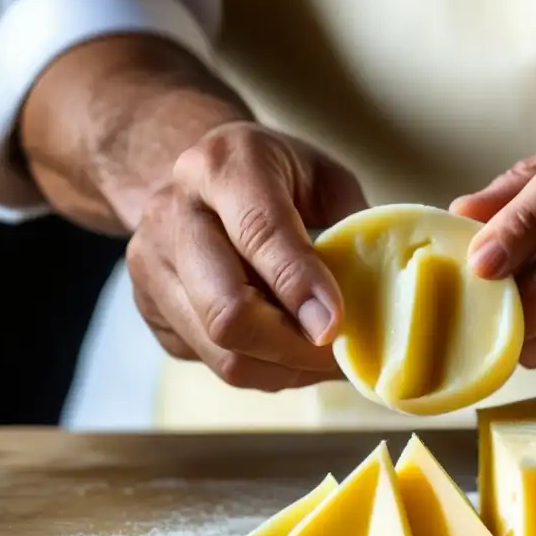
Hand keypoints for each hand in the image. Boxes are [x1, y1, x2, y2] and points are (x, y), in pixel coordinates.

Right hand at [127, 122, 368, 390]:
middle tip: (343, 355)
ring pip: (220, 351)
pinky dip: (264, 369)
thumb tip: (387, 291)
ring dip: (285, 368)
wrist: (190, 175)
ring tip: (325, 360)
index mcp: (224, 166)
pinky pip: (213, 362)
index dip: (300, 286)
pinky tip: (291, 352)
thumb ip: (353, 225)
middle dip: (295, 347)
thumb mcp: (323, 176)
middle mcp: (174, 214)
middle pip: (227, 311)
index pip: (259, 233)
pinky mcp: (148, 309)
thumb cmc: (273, 174)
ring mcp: (151, 266)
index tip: (337, 325)